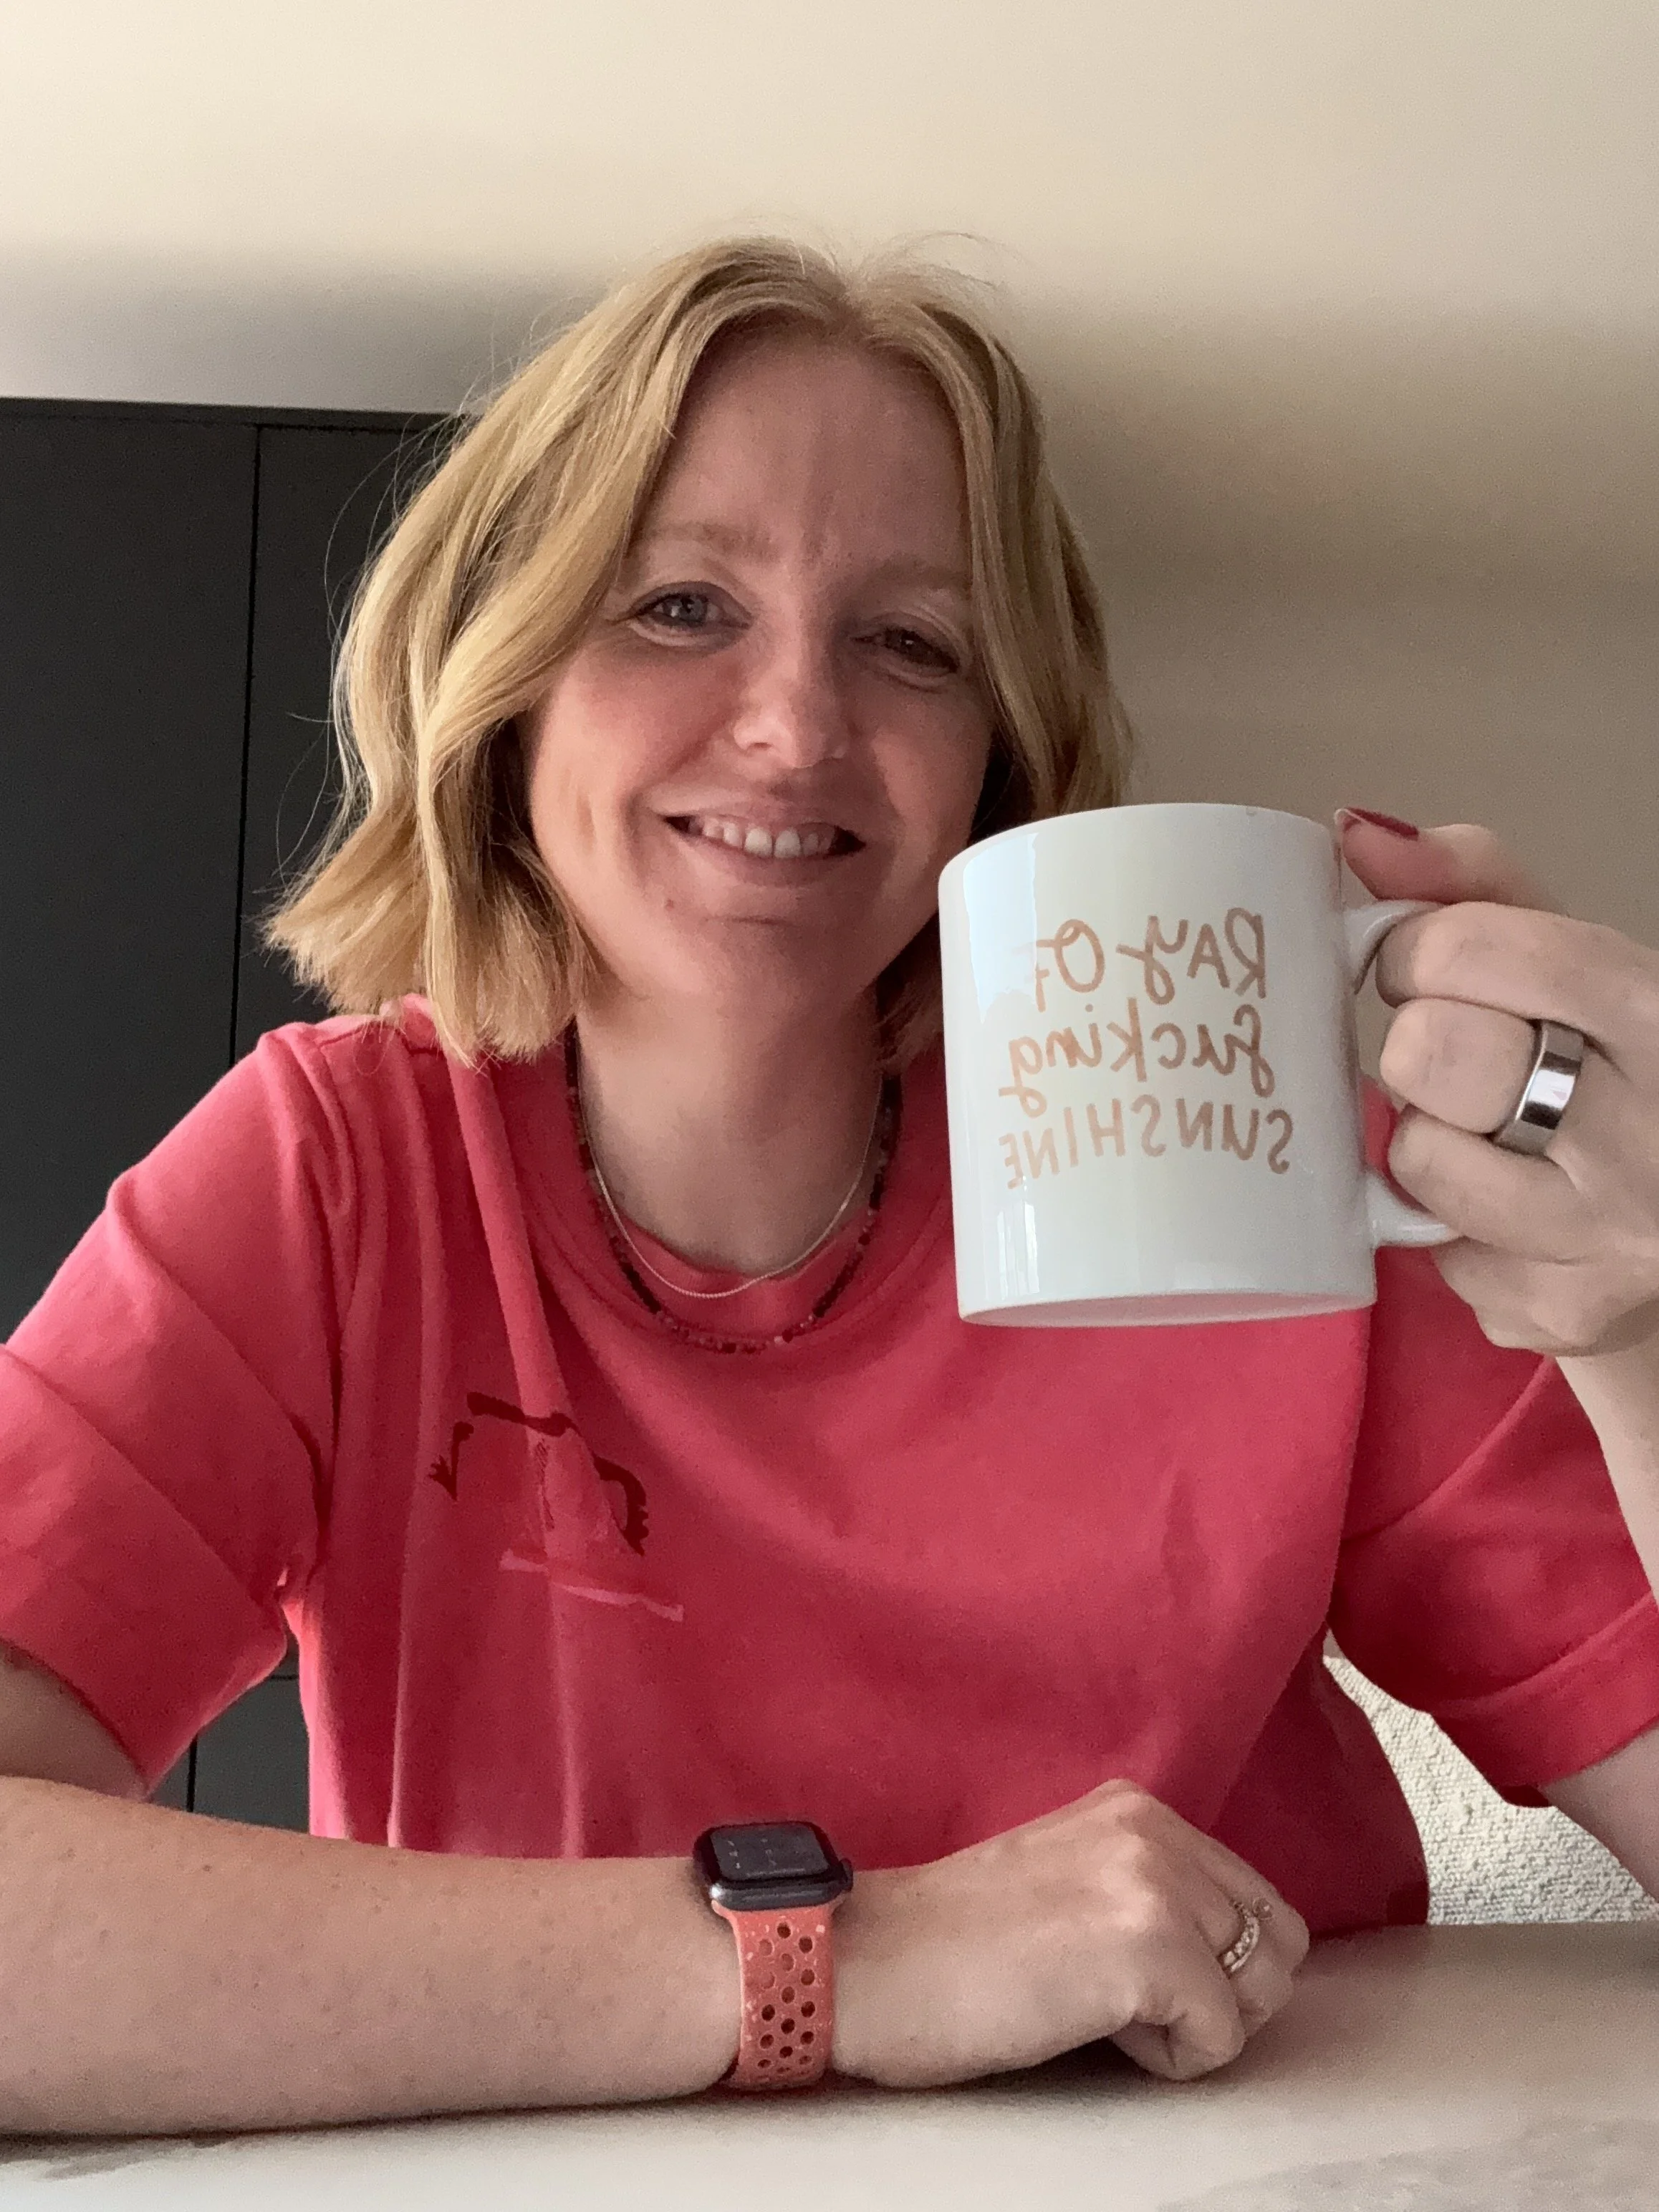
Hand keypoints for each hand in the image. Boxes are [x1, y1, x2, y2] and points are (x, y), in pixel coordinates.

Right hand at [831, 1779, 1307, 2088]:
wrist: (868, 1963)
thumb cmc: (951, 1947)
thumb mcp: (1067, 1879)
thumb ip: (1143, 1888)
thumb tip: (1225, 1954)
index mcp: (1136, 1810)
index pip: (1254, 1900)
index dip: (1215, 1965)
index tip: (1136, 1981)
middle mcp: (1155, 1832)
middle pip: (1277, 1943)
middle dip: (1225, 1996)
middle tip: (1134, 2010)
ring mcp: (1154, 1885)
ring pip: (1258, 1990)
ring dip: (1196, 2025)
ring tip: (1105, 2014)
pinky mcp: (1148, 1948)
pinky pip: (1220, 2038)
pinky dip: (1169, 2059)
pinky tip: (1091, 2031)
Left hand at [1341, 812, 1658, 1358]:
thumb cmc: (1619, 1070)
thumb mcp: (1578, 963)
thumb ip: (1472, 889)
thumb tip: (1357, 832)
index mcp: (1655, 1014)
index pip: (1474, 950)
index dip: (1419, 954)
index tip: (1429, 971)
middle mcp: (1648, 1131)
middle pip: (1434, 1056)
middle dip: (1422, 1051)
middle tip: (1463, 1064)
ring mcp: (1608, 1235)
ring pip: (1418, 1163)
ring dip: (1429, 1145)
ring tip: (1491, 1138)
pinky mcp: (1562, 1312)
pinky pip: (1432, 1254)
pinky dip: (1447, 1231)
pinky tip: (1509, 1212)